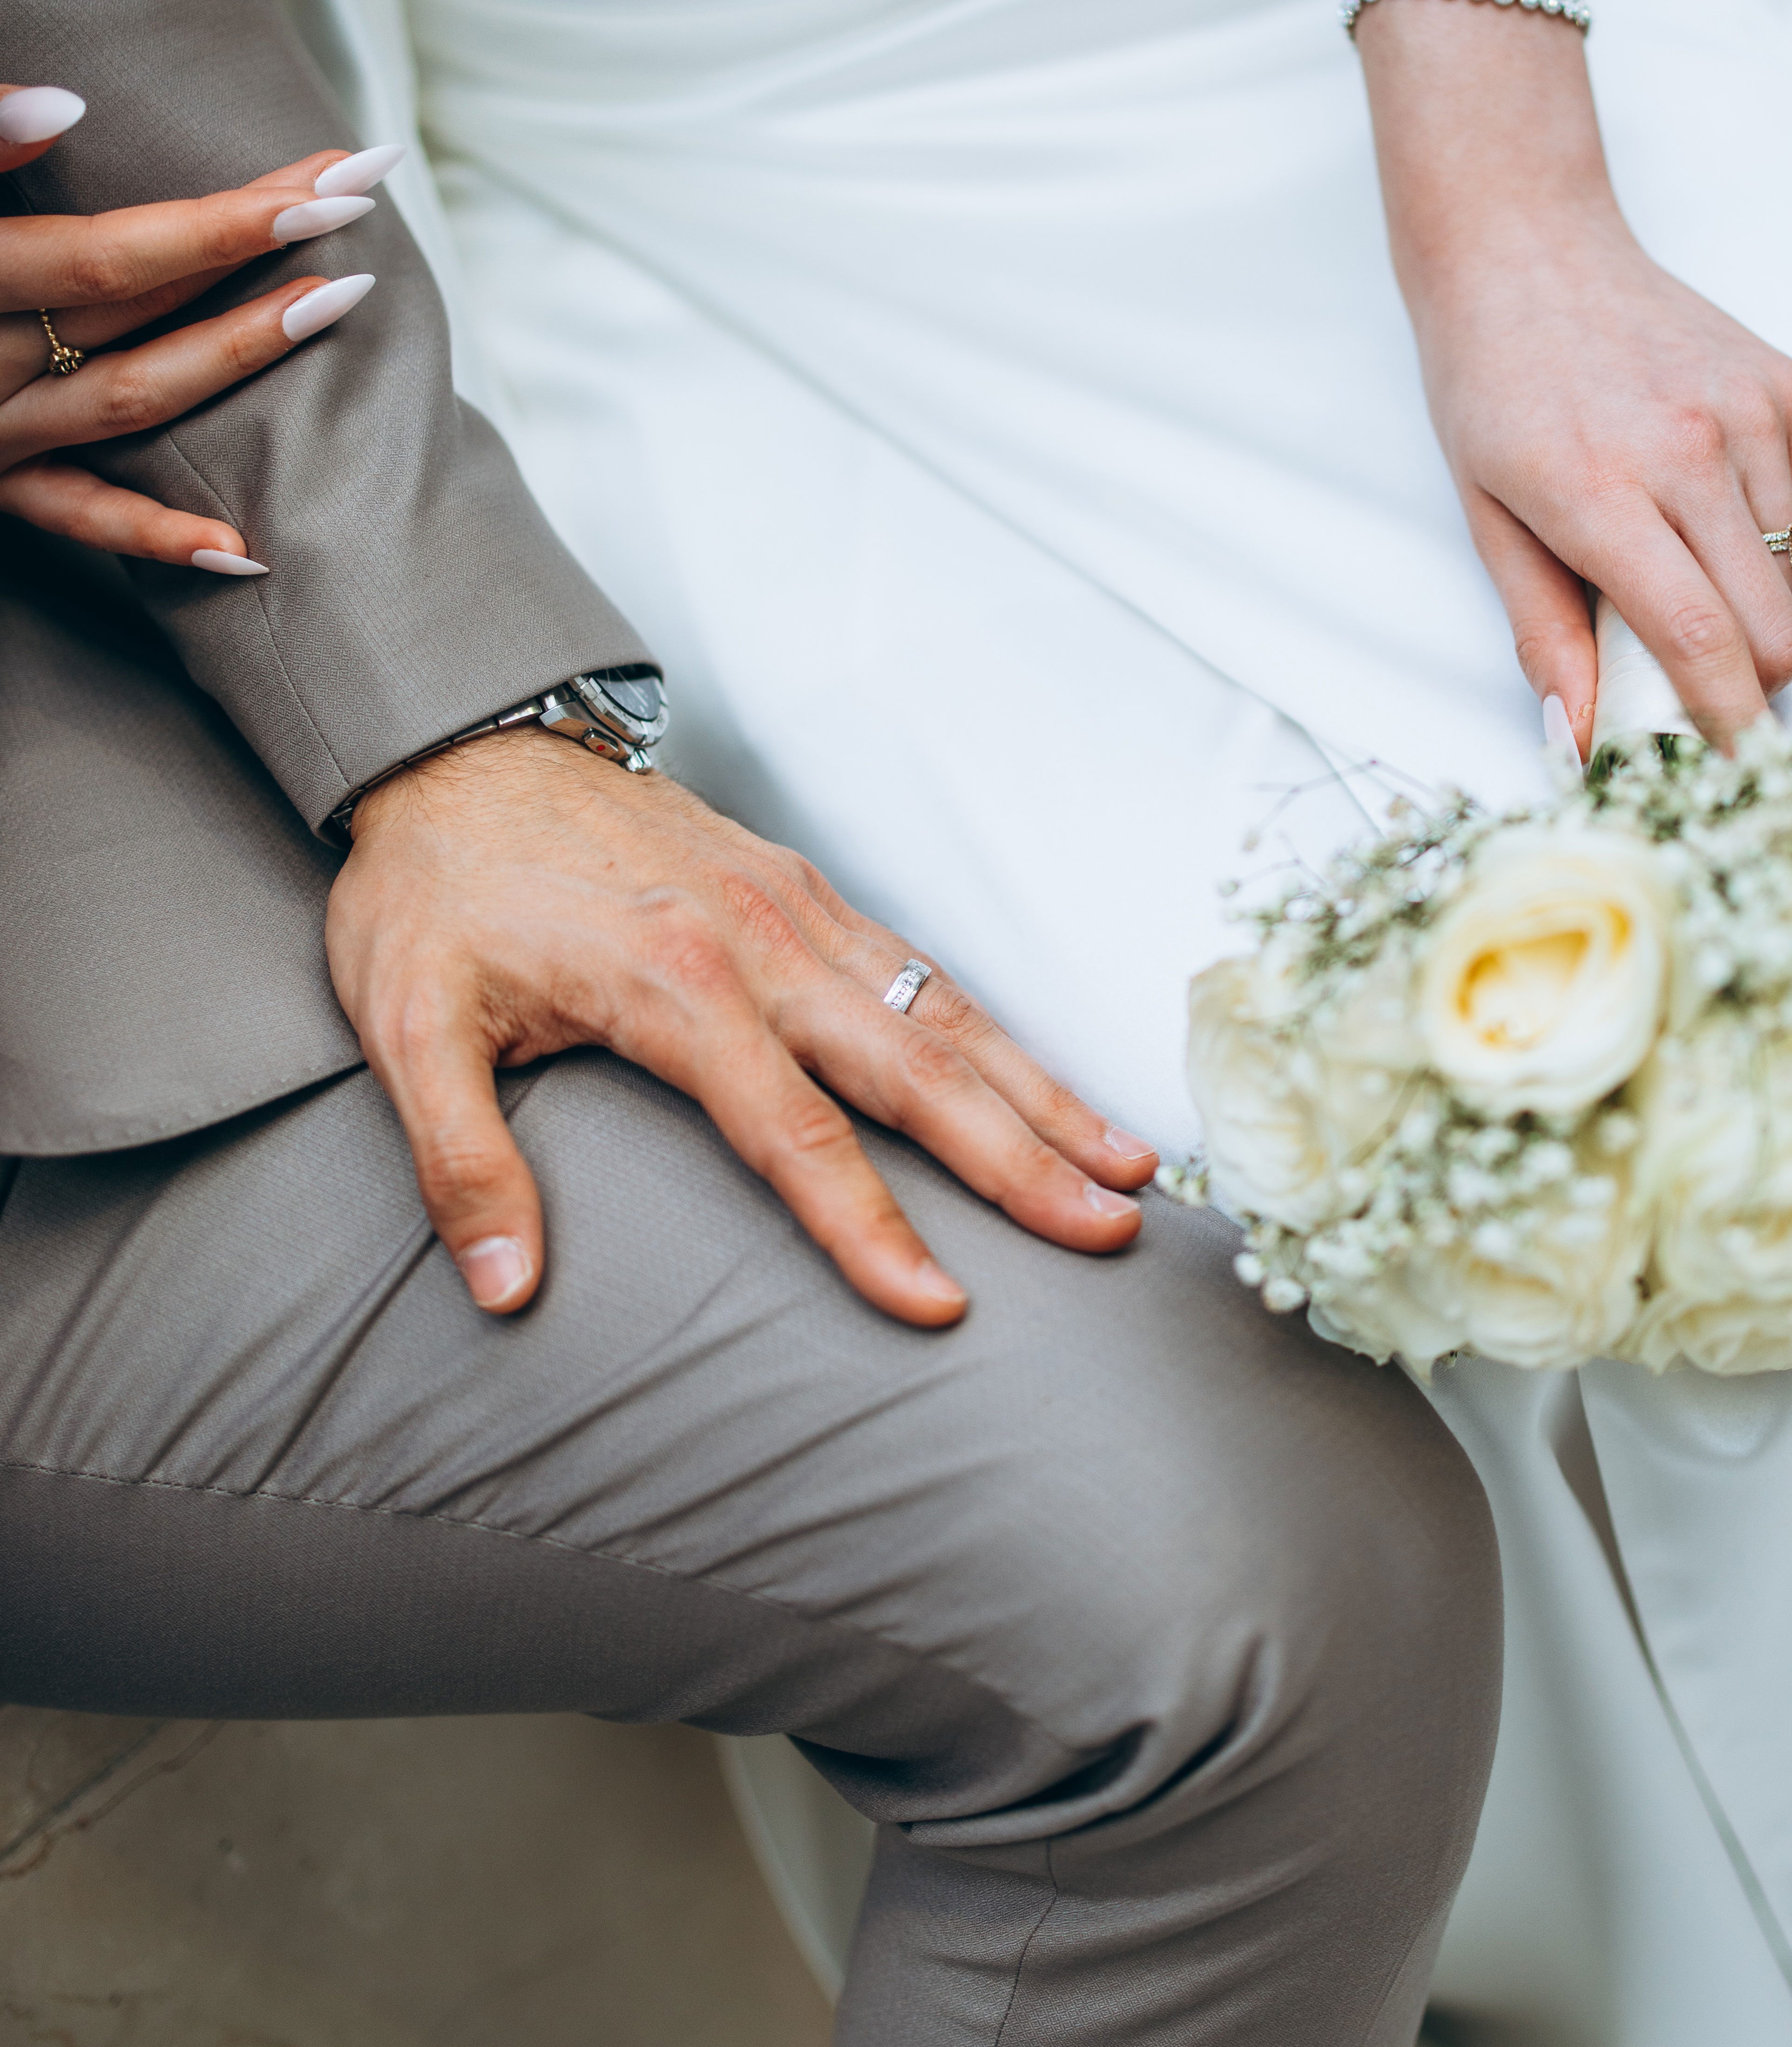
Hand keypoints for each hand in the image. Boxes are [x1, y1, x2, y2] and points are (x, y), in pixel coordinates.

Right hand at [0, 89, 388, 569]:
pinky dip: (154, 538)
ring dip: (242, 354)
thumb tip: (66, 106)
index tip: (330, 171)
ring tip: (346, 299)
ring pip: (132, 400)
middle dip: (261, 247)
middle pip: (140, 302)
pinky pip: (72, 518)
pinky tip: (245, 549)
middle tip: (366, 188)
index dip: (224, 215)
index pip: (113, 249)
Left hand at [327, 730, 1159, 1322]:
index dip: (868, 1227)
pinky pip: (922, 968)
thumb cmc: (431, 890)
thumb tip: (504, 1292)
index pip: (794, 1135)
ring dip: (1042, 1093)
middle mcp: (760, 942)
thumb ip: (460, 1164)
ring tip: (1129, 1168)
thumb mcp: (407, 1025)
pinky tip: (1048, 1084)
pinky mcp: (805, 888)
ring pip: (946, 1012)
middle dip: (1023, 1158)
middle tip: (1111, 1232)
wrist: (456, 742)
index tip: (938, 1304)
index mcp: (673, 984)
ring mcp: (796, 907)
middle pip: (916, 1069)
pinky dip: (999, 1032)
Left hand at [1405, 182, 1791, 759]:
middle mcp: (1691, 450)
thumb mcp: (1489, 518)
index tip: (1727, 767)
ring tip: (1703, 587)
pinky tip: (1731, 533)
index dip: (1726, 722)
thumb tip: (1578, 741)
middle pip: (1775, 627)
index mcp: (1603, 492)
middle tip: (1706, 683)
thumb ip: (1542, 633)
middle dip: (1754, 683)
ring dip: (1771, 616)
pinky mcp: (1790, 387)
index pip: (1700, 641)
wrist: (1528, 250)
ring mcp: (1752, 412)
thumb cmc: (1493, 388)